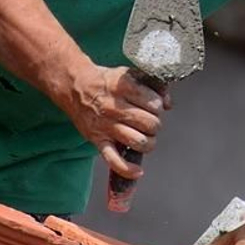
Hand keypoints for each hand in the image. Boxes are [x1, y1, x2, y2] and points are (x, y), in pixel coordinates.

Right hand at [61, 63, 169, 179]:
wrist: (75, 87)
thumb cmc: (105, 82)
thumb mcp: (128, 75)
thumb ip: (151, 86)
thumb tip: (168, 103)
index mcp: (124, 87)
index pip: (153, 102)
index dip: (159, 106)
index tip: (155, 106)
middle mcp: (115, 107)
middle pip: (149, 123)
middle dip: (155, 124)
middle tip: (149, 122)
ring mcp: (106, 126)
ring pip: (138, 141)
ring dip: (148, 143)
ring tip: (146, 138)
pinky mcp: (98, 140)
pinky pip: (114, 160)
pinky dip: (128, 169)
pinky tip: (138, 170)